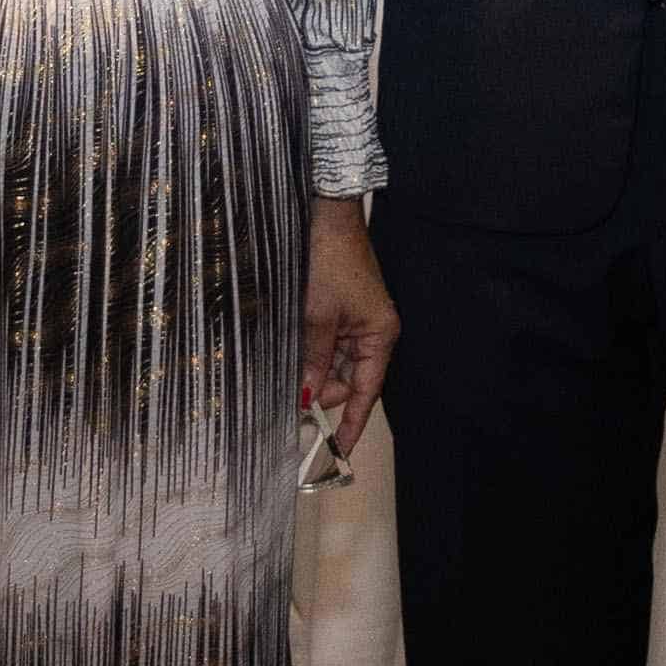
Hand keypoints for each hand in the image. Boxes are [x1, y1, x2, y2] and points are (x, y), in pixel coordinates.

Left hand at [300, 197, 396, 439]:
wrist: (326, 217)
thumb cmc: (330, 261)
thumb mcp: (318, 316)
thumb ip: (312, 359)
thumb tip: (306, 397)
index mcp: (379, 335)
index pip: (366, 391)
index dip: (351, 421)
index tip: (337, 449)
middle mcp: (372, 333)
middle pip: (346, 380)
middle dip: (319, 391)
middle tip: (290, 400)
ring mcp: (355, 323)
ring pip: (331, 364)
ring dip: (310, 372)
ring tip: (286, 373)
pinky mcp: (338, 313)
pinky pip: (325, 345)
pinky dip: (308, 354)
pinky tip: (291, 357)